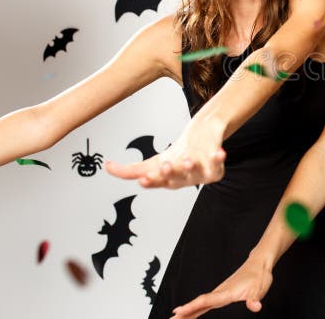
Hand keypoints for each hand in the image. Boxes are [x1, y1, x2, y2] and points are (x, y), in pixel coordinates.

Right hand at [105, 120, 226, 188]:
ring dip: (191, 168)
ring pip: (197, 174)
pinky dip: (219, 160)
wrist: (201, 142)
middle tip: (165, 165)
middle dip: (171, 173)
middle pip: (177, 179)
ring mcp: (200, 175)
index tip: (143, 179)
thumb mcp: (151, 163)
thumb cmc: (176, 156)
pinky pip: (218, 165)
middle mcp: (183, 180)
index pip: (157, 182)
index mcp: (166, 181)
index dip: (151, 181)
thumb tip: (106, 167)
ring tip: (188, 160)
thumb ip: (128, 170)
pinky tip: (219, 153)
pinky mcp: (216, 168)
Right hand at [169, 256, 272, 317]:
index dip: (192, 307)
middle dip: (184, 312)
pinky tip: (192, 314)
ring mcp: (220, 292)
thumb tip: (256, 307)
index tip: (178, 311)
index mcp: (226, 292)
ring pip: (200, 303)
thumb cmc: (259, 275)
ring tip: (175, 318)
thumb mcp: (260, 288)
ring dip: (188, 311)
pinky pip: (205, 303)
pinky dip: (196, 309)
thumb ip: (255, 299)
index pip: (205, 301)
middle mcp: (220, 292)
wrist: (259, 263)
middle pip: (198, 303)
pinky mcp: (222, 293)